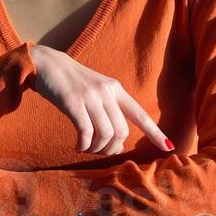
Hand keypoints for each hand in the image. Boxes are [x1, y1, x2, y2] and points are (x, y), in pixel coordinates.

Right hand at [28, 46, 173, 156]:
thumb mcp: (95, 88)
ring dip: (97, 149)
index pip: (140, 114)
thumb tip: (116, 139)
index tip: (169, 146)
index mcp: (115, 89)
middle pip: (121, 131)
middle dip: (112, 148)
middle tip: (100, 151)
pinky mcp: (73, 102)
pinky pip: (86, 133)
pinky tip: (78, 146)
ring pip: (105, 134)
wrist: (46, 63)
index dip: (155, 132)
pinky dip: (84, 145)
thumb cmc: (71, 81)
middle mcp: (106, 92)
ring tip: (87, 149)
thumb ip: (108, 107)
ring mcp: (90, 96)